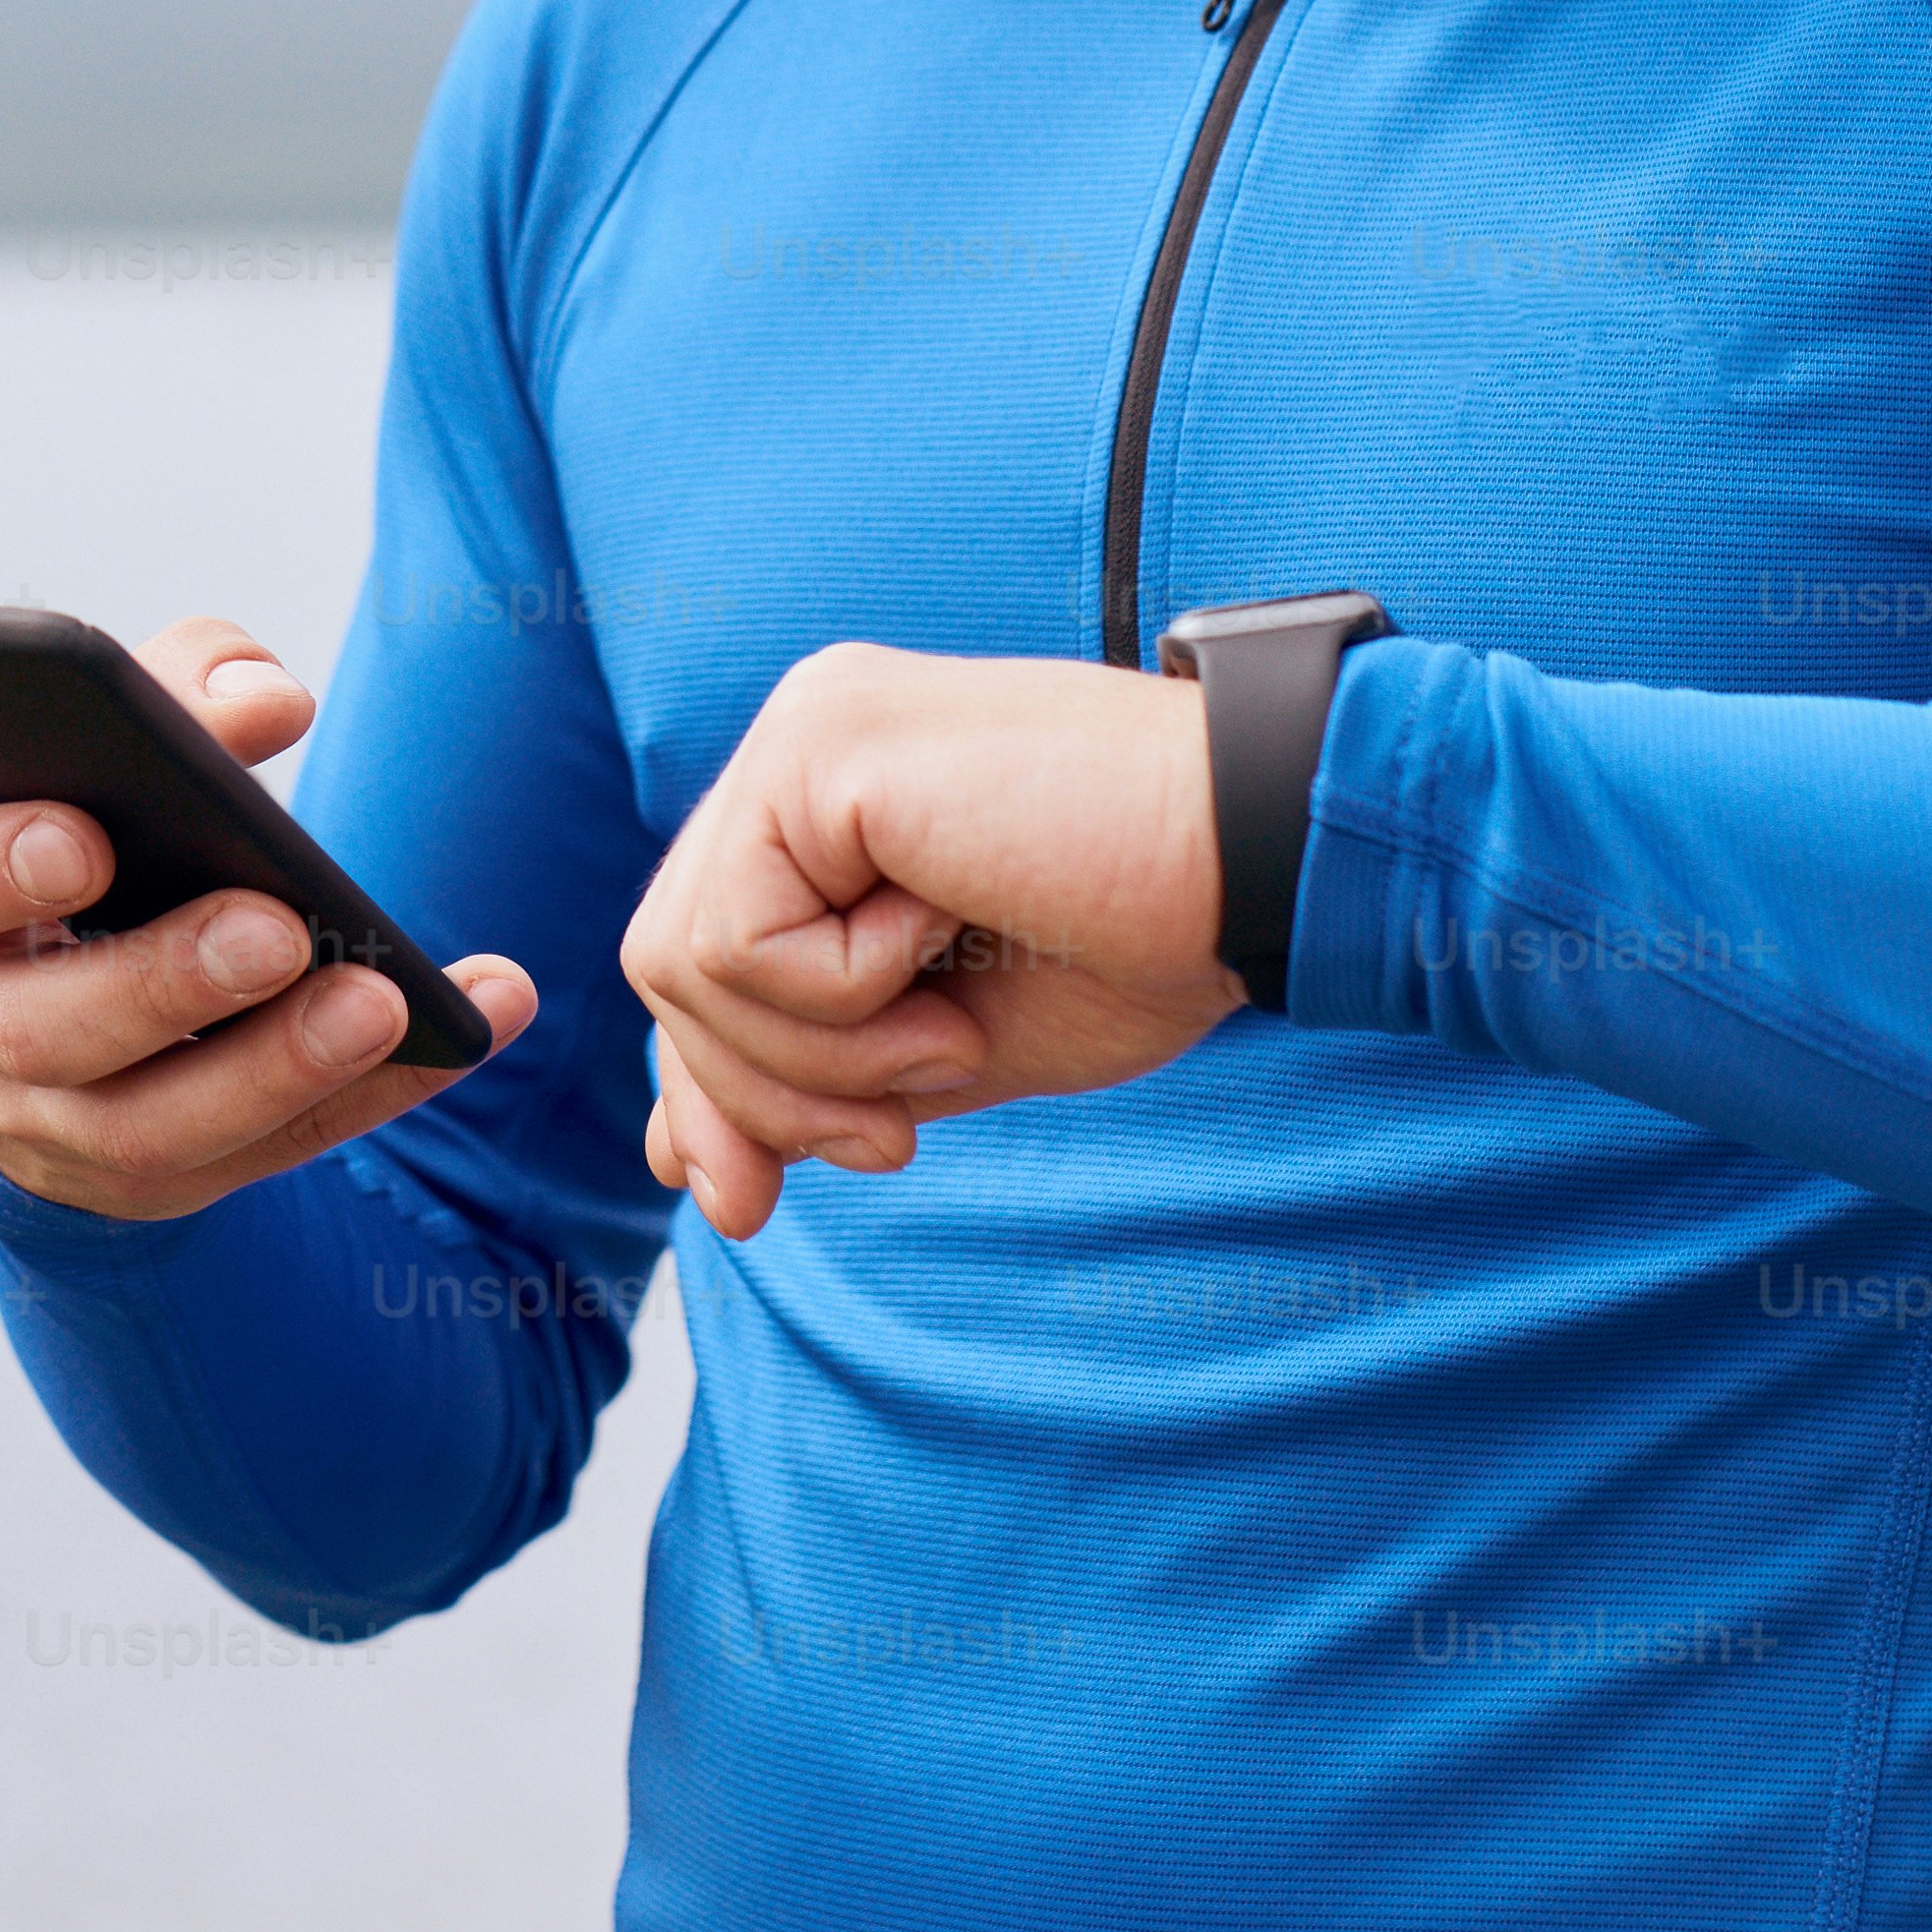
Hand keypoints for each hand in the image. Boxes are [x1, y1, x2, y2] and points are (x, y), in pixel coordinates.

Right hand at [0, 617, 542, 1224]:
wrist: (74, 1004)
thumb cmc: (99, 841)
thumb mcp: (109, 756)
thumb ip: (175, 690)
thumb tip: (266, 699)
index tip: (88, 835)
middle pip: (46, 1030)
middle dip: (165, 980)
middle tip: (278, 926)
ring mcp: (61, 1128)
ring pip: (152, 1129)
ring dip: (276, 1067)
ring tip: (385, 1000)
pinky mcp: (161, 1183)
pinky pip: (272, 1154)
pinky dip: (377, 1093)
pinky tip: (468, 1029)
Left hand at [623, 642, 1233, 1238]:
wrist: (1264, 861)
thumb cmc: (1141, 944)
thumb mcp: (941, 1047)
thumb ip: (812, 1081)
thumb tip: (674, 1164)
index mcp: (827, 795)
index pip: (696, 959)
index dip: (711, 1091)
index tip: (751, 1203)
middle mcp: (799, 739)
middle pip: (667, 965)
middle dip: (760, 1096)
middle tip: (896, 1139)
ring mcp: (804, 728)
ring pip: (683, 961)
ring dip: (818, 1059)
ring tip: (949, 1039)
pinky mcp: (821, 745)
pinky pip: (737, 941)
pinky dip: (840, 1001)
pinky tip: (946, 956)